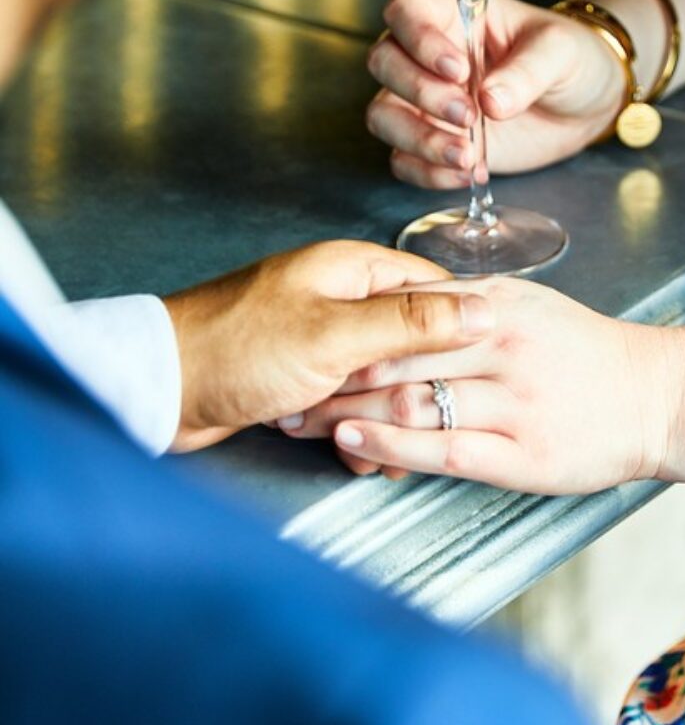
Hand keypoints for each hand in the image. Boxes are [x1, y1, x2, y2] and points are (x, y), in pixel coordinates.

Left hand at [163, 242, 491, 454]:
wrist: (160, 388)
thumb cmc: (237, 349)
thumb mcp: (335, 336)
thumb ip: (412, 324)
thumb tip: (485, 311)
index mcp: (354, 269)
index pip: (437, 292)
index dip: (460, 334)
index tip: (477, 373)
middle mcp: (342, 296)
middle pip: (414, 340)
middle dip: (419, 391)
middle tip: (422, 426)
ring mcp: (322, 337)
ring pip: (384, 380)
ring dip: (385, 418)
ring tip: (378, 452)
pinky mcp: (303, 375)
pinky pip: (351, 402)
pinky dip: (354, 431)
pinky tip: (348, 454)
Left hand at [277, 279, 684, 496]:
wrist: (658, 397)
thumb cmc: (587, 355)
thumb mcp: (526, 309)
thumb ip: (464, 307)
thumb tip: (400, 302)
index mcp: (498, 303)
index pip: (406, 306)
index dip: (349, 324)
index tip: (301, 337)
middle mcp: (502, 343)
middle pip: (395, 352)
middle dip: (332, 371)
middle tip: (284, 384)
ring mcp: (515, 398)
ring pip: (412, 399)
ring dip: (347, 410)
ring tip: (299, 418)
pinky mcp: (524, 451)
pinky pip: (442, 448)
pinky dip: (391, 444)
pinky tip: (355, 442)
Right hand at [365, 0, 625, 187]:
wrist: (586, 106)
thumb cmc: (570, 59)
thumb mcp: (560, 52)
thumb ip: (527, 71)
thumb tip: (491, 101)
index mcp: (454, 14)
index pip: (406, 12)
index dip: (420, 40)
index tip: (459, 70)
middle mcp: (427, 55)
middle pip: (384, 63)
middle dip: (421, 94)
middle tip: (469, 115)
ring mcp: (425, 101)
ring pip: (384, 115)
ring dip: (418, 139)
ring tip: (468, 156)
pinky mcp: (434, 142)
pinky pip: (403, 159)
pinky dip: (427, 172)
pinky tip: (468, 173)